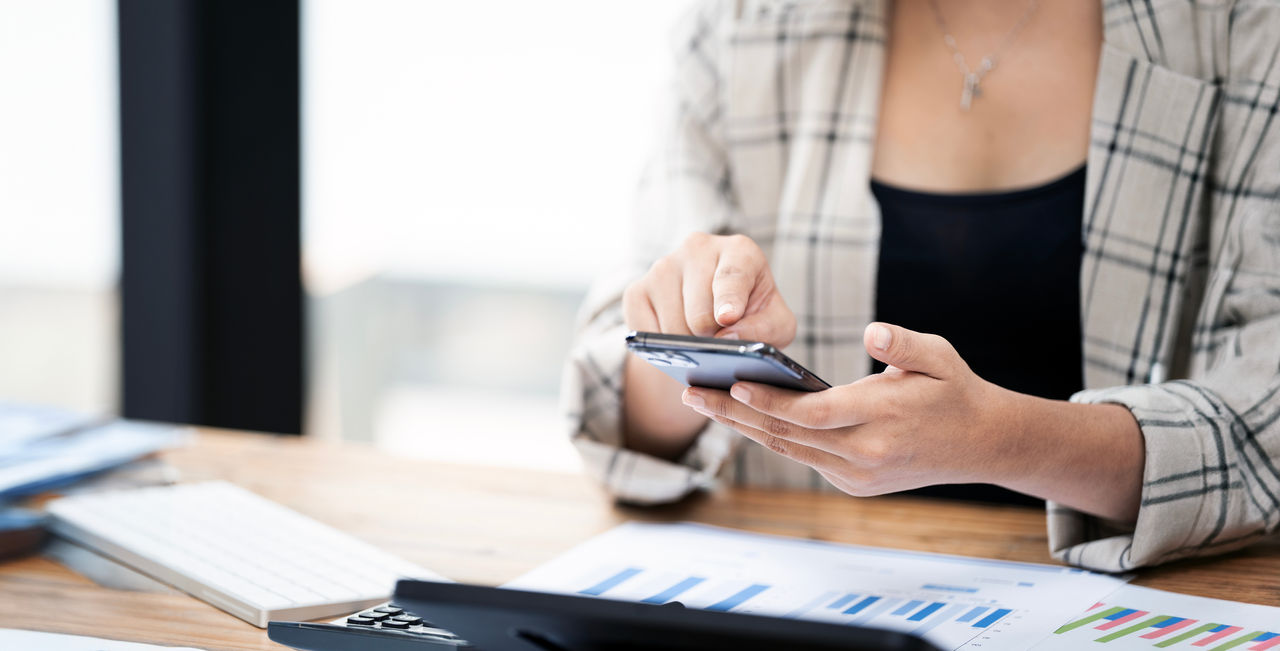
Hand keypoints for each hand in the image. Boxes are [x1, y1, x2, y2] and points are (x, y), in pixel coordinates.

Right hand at [623, 232, 794, 346]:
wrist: (718, 314)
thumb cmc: (752, 315)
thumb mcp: (777, 324)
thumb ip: (765, 330)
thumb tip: (728, 337)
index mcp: (739, 250)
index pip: (732, 276)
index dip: (728, 299)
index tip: (727, 318)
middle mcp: (698, 248)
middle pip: (699, 313)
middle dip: (710, 340)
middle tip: (719, 341)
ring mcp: (663, 266)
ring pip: (672, 327)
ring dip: (687, 346)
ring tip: (700, 339)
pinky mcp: (637, 289)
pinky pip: (644, 332)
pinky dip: (661, 349)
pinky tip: (676, 341)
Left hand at [681, 322, 1009, 495]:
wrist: (982, 443)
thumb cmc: (954, 390)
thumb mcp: (938, 354)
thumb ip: (903, 341)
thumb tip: (872, 330)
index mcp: (883, 418)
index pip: (813, 413)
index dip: (769, 400)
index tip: (732, 383)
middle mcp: (865, 454)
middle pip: (787, 434)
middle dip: (734, 413)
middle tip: (690, 393)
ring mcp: (858, 475)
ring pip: (788, 449)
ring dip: (743, 426)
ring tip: (702, 402)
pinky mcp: (854, 484)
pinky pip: (803, 457)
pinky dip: (771, 437)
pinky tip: (740, 416)